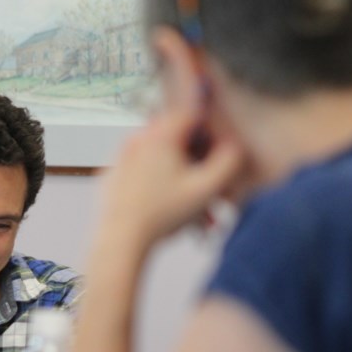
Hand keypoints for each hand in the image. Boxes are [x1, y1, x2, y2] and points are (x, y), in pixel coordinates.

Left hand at [99, 108, 243, 246]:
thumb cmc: (162, 215)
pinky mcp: (116, 172)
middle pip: (177, 134)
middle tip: (207, 181)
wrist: (122, 239)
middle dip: (197, 156)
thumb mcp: (206, 189)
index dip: (211, 130)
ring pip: (162, 153)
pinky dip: (159, 179)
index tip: (218, 150)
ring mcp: (124, 155)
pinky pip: (144, 166)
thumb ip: (228, 161)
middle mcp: (139, 138)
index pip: (194, 113)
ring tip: (192, 204)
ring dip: (181, 171)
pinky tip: (169, 203)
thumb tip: (235, 144)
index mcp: (161, 135)